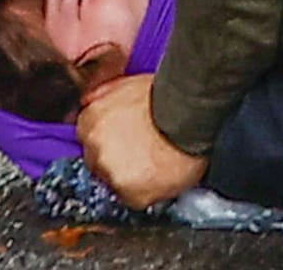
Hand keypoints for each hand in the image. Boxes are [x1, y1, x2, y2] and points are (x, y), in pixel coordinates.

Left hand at [77, 74, 207, 208]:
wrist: (194, 116)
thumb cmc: (168, 98)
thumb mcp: (127, 84)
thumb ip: (103, 96)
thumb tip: (88, 100)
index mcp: (91, 119)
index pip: (89, 138)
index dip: (109, 140)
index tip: (124, 141)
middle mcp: (95, 147)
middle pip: (98, 162)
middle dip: (117, 159)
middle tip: (143, 152)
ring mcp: (111, 172)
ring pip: (115, 181)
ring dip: (130, 176)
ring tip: (155, 163)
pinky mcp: (131, 193)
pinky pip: (134, 199)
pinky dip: (146, 192)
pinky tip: (161, 176)